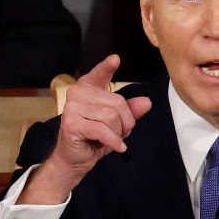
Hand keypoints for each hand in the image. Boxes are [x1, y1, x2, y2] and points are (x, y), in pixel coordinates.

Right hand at [19, 54, 151, 203]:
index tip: (115, 60)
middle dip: (125, 121)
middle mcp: (77, 93)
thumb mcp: (117, 123)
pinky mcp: (72, 124)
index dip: (107, 67)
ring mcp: (72, 108)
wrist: (75, 159)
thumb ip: (130, 111)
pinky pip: (103, 130)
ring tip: (113, 139)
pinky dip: (114, 141)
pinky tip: (117, 147)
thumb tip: (146, 102)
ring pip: (111, 117)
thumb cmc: (94, 137)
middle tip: (120, 133)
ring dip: (118, 133)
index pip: (99, 74)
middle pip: (117, 102)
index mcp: (87, 88)